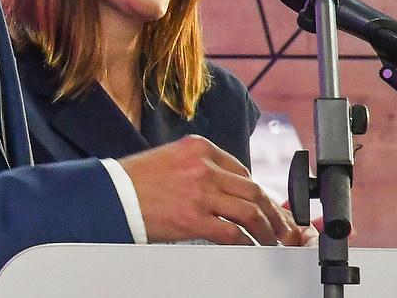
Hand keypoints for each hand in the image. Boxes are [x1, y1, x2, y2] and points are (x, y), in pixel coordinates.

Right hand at [119, 135, 316, 245]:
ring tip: (273, 241)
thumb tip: (225, 189)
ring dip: (267, 230)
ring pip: (250, 211)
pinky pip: (232, 233)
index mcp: (200, 148)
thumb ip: (200, 167)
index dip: (259, 191)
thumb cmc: (137, 179)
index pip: (242, 170)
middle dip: (273, 212)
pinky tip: (251, 248)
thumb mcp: (172, 159)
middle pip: (253, 189)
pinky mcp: (195, 219)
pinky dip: (247, 243)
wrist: (113, 194)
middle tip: (283, 226)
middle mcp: (204, 167)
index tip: (267, 205)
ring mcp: (201, 193)